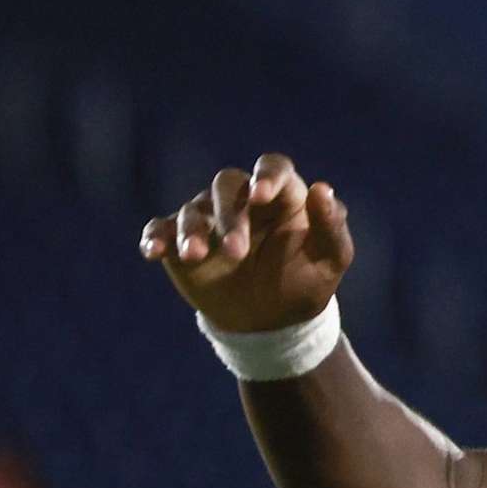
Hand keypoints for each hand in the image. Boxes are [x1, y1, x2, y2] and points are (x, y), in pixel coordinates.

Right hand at [141, 153, 354, 333]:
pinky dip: (156, 236)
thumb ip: (331, 225)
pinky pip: (161, 229)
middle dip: (230, 215)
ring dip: (192, 229)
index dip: (266, 176)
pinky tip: (154, 251)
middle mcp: (242, 199)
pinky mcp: (181, 242)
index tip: (260, 195)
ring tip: (195, 256)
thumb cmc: (307, 281)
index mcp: (284, 195)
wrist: (272, 320)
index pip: (274, 167)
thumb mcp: (332, 259)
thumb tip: (322, 189)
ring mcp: (209, 219)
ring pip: (192, 209)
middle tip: (237, 252)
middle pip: (227, 185)